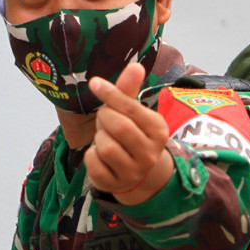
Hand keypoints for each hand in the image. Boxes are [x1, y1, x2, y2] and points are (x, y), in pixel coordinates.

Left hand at [84, 63, 173, 204]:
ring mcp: (134, 171)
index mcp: (158, 130)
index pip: (131, 108)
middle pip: (118, 126)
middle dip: (104, 118)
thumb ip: (129, 90)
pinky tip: (100, 155)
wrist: (137, 174)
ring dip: (98, 138)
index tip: (95, 83)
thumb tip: (136, 65)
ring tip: (105, 139)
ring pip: (105, 146)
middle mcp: (150, 153)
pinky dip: (91, 155)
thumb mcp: (132, 113)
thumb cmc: (131, 134)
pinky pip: (94, 164)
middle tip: (105, 120)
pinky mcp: (115, 184)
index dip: (110, 93)